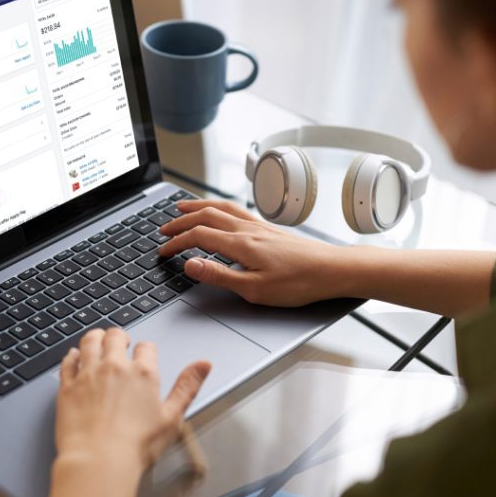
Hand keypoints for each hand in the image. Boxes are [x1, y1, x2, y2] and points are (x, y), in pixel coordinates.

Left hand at [55, 328, 210, 471]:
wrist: (99, 460)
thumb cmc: (136, 446)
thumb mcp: (172, 417)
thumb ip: (187, 387)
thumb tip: (204, 365)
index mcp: (142, 373)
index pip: (146, 348)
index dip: (146, 350)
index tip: (144, 355)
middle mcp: (114, 367)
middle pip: (115, 336)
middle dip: (119, 336)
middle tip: (119, 341)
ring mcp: (88, 374)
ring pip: (90, 342)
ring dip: (95, 337)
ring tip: (97, 340)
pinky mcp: (68, 386)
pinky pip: (68, 361)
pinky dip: (72, 356)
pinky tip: (74, 357)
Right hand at [157, 199, 354, 306]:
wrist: (332, 270)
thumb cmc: (299, 283)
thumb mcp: (254, 290)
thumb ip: (219, 276)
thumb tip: (190, 265)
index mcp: (240, 244)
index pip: (197, 236)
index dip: (176, 243)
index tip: (163, 251)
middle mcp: (247, 229)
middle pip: (205, 216)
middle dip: (180, 221)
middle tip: (163, 229)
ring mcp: (259, 226)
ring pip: (220, 207)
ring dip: (197, 206)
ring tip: (183, 208)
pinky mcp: (269, 228)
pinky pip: (236, 209)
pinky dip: (217, 206)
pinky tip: (219, 211)